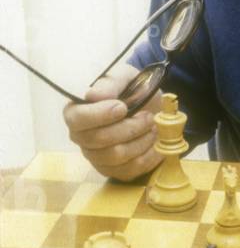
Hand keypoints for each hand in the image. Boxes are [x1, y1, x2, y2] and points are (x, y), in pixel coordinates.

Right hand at [63, 63, 163, 181]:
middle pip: (99, 139)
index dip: (100, 115)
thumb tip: (94, 95)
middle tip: (148, 116)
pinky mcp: (114, 171)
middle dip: (129, 127)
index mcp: (77, 112)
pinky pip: (130, 169)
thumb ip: (111, 82)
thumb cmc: (134, 91)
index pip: (77, 119)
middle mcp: (82, 137)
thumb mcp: (126, 77)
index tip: (122, 107)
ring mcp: (97, 157)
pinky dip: (148, 155)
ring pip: (116, 156)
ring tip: (153, 127)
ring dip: (141, 140)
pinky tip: (155, 142)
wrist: (155, 108)